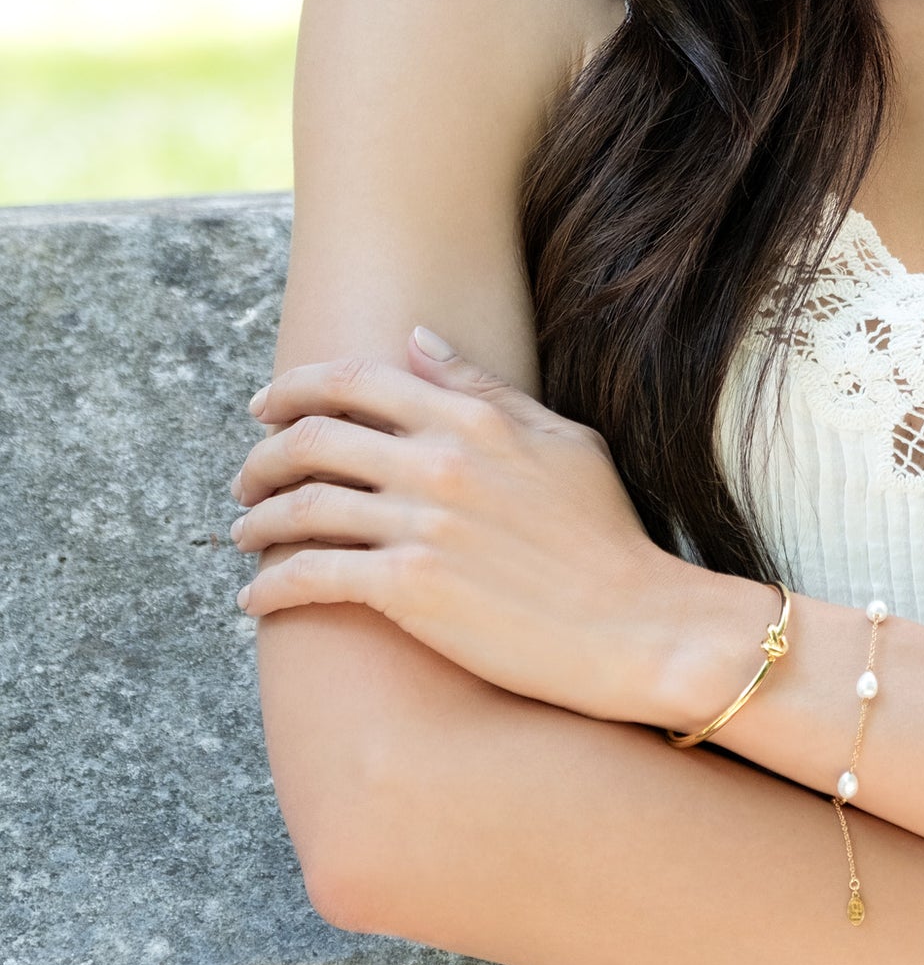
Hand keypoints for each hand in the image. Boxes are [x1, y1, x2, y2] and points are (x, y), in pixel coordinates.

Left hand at [232, 333, 736, 724]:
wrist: (637, 626)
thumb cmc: (607, 537)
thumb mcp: (561, 441)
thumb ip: (484, 389)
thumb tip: (419, 338)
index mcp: (472, 419)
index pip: (356, 380)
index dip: (295, 389)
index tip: (264, 407)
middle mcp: (439, 463)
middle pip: (313, 439)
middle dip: (262, 456)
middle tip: (246, 477)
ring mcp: (422, 526)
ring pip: (303, 507)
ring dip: (258, 521)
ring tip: (244, 536)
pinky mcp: (410, 590)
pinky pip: (312, 576)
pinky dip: (271, 585)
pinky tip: (256, 599)